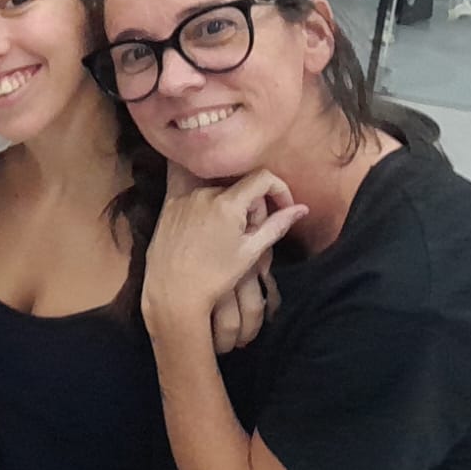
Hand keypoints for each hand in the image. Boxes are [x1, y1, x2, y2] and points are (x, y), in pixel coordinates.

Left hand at [143, 166, 307, 335]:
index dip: (279, 190)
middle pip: (241, 187)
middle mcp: (203, 193)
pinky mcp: (168, 205)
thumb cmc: (214, 276)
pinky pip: (198, 198)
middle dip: (254, 207)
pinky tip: (207, 236)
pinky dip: (210, 210)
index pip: (263, 177)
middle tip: (250, 235)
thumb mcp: (251, 251)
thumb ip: (277, 225)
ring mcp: (183, 198)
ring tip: (227, 240)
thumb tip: (302, 209)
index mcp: (227, 202)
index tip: (283, 209)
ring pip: (220, 193)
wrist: (172, 292)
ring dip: (231, 209)